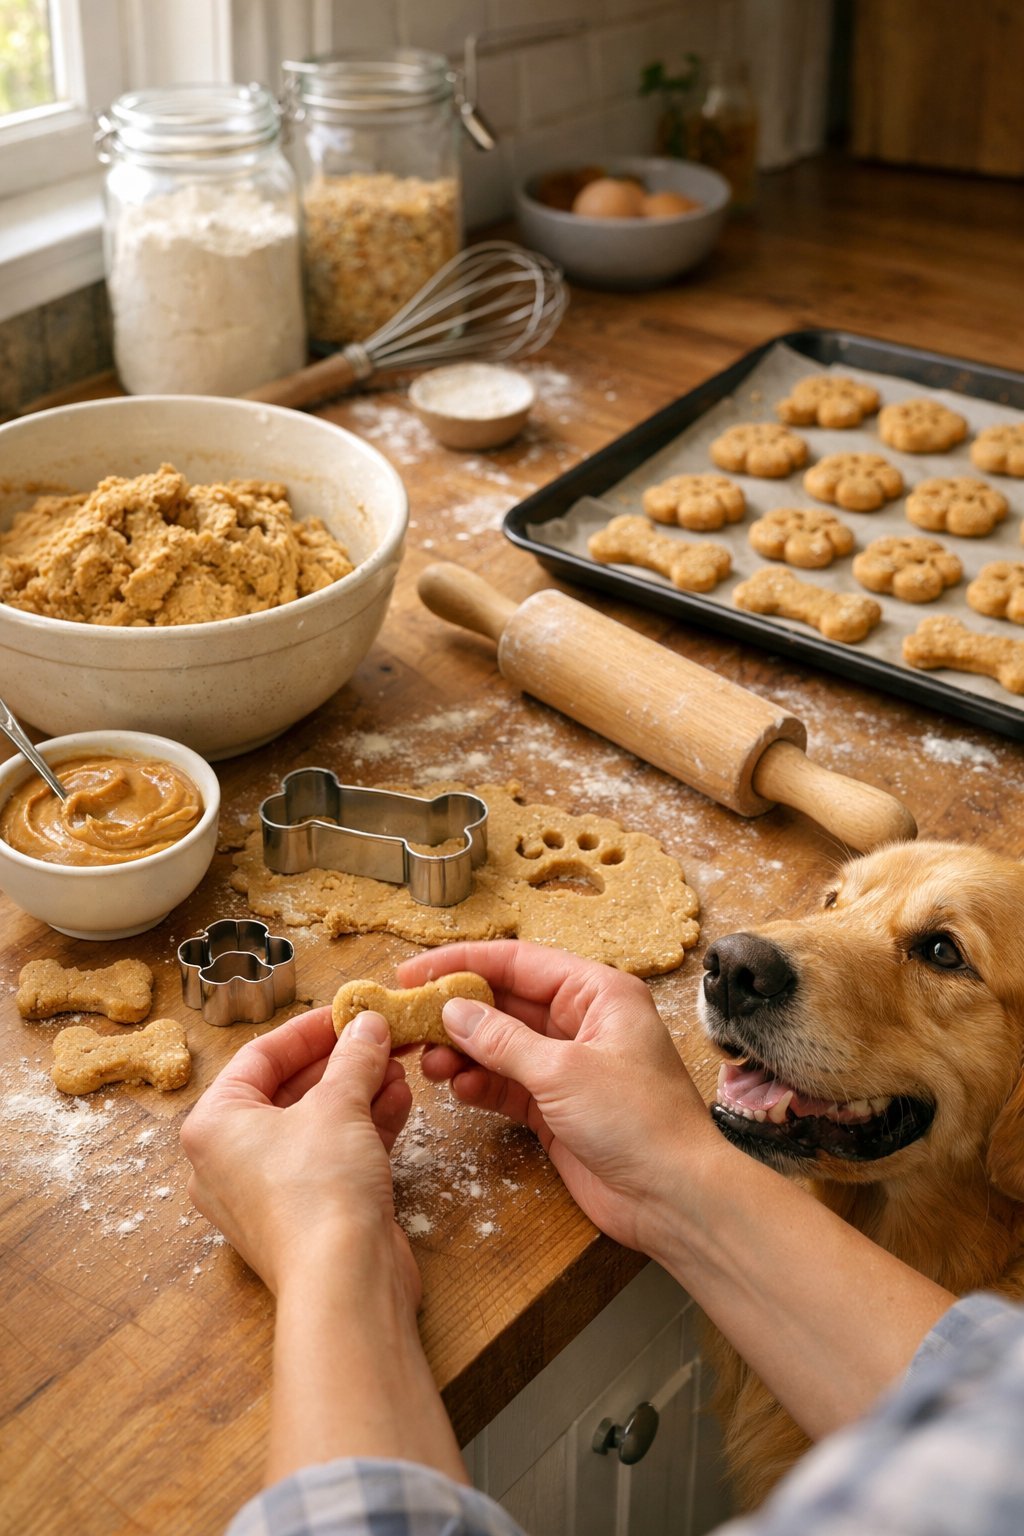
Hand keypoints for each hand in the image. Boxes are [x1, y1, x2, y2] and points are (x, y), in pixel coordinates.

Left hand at [180, 1006, 416, 1303]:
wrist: (345, 1284)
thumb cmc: (319, 1192)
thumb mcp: (338, 1105)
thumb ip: (353, 1057)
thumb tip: (368, 1024)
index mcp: (214, 1126)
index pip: (259, 1057)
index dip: (308, 1029)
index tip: (347, 1011)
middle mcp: (231, 1160)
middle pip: (289, 1090)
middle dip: (341, 1062)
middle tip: (379, 1036)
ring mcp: (269, 1191)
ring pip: (316, 1124)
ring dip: (358, 1092)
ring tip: (397, 1065)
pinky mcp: (307, 1214)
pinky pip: (331, 1156)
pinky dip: (363, 1128)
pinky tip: (398, 1101)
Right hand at [400, 940, 713, 1254]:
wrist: (675, 1198)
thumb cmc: (639, 1121)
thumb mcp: (564, 1072)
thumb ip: (502, 1040)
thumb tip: (453, 1011)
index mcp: (598, 994)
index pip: (520, 962)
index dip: (464, 963)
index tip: (414, 972)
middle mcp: (582, 1023)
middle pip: (506, 1003)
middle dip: (457, 1011)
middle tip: (407, 1019)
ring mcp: (568, 1067)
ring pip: (501, 1046)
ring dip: (463, 1052)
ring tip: (426, 1061)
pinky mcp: (556, 1108)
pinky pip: (507, 1085)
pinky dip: (479, 1085)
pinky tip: (455, 1088)